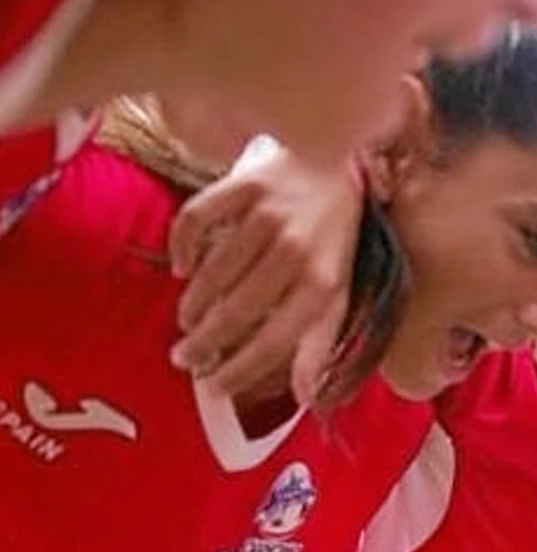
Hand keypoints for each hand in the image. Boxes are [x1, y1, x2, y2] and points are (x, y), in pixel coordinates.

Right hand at [168, 138, 360, 397]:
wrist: (336, 154)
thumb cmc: (333, 233)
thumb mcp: (337, 288)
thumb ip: (319, 341)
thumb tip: (306, 397)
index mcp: (325, 280)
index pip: (276, 338)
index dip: (242, 368)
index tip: (213, 387)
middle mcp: (298, 249)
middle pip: (239, 309)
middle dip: (206, 342)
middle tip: (184, 358)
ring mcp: (270, 214)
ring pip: (216, 271)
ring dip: (196, 303)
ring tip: (187, 320)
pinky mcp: (246, 182)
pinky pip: (199, 218)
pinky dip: (184, 246)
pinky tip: (183, 267)